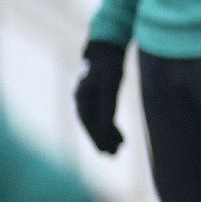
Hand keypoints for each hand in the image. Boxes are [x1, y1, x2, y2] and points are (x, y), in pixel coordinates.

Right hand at [73, 37, 128, 154]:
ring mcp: (89, 97)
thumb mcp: (110, 85)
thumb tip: (105, 128)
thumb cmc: (109, 65)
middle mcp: (82, 99)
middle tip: (112, 155)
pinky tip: (118, 134)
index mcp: (82, 98)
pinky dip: (109, 125)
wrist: (108, 46)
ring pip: (96, 121)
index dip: (97, 138)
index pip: (89, 123)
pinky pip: (101, 114)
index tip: (107, 150)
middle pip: (91, 124)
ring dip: (106, 135)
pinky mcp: (98, 94)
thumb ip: (107, 106)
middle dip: (101, 140)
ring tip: (118, 148)